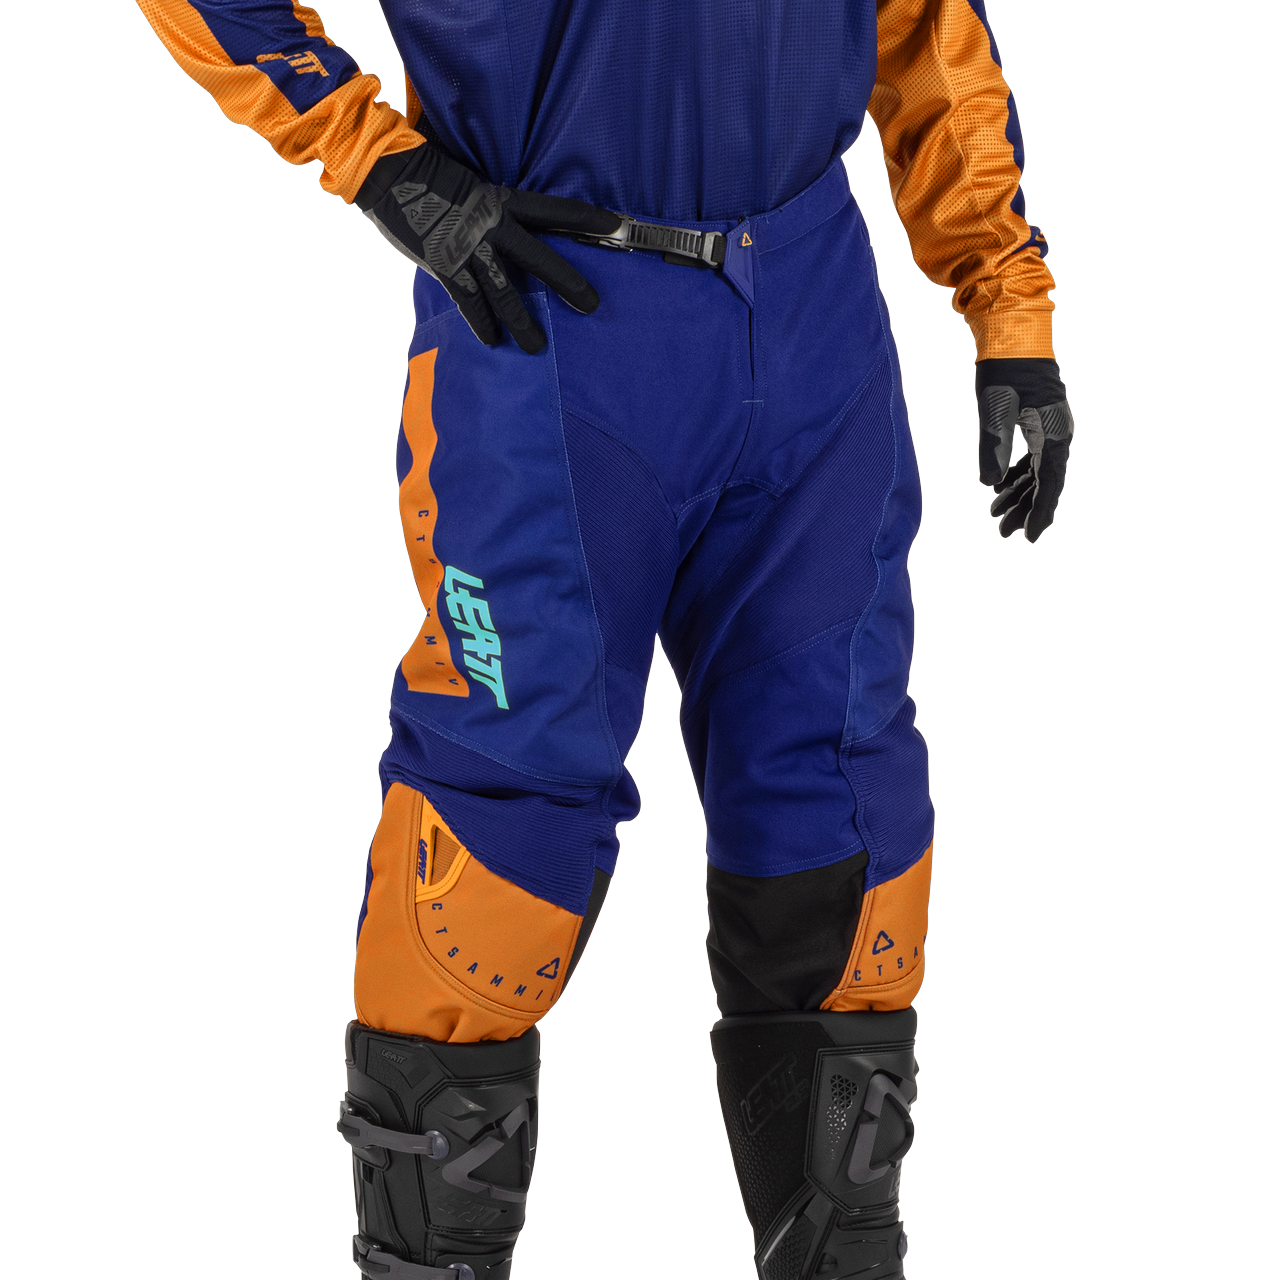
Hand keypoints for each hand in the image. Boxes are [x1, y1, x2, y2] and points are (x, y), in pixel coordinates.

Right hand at [356, 143, 621, 353]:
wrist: (387, 170)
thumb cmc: (426, 167)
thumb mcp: (470, 178)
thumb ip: (492, 201)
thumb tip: (509, 216)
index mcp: (501, 199)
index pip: (555, 210)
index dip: (588, 218)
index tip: (617, 226)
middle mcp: (492, 226)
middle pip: (540, 259)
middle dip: (568, 284)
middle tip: (592, 306)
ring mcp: (469, 249)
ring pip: (506, 293)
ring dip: (523, 323)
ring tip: (537, 346)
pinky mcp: (445, 266)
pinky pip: (470, 303)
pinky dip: (482, 324)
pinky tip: (493, 342)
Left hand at [975, 358, 1074, 542]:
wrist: (1013, 334)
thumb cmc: (1004, 369)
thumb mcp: (994, 408)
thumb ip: (992, 446)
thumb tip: (989, 484)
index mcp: (1052, 433)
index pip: (1049, 482)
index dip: (1039, 511)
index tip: (1028, 536)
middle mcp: (1057, 433)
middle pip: (1045, 481)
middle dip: (1025, 508)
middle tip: (1004, 532)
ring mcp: (1049, 428)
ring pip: (1037, 472)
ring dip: (1018, 494)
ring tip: (997, 516)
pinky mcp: (1038, 423)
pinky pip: (1031, 458)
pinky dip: (1016, 475)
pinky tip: (1001, 487)